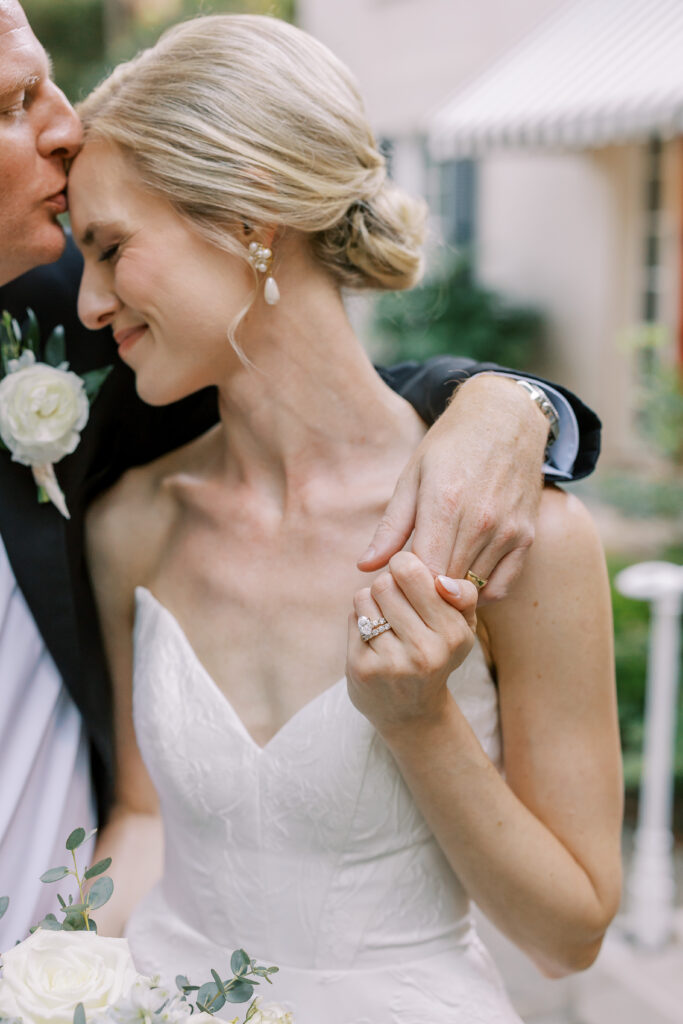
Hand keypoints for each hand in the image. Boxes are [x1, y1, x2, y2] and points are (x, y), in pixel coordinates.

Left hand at [346, 551, 477, 736]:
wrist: (413, 713)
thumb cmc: (438, 655)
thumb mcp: (463, 627)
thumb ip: (464, 595)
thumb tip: (442, 581)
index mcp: (453, 634)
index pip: (412, 572)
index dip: (405, 566)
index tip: (409, 579)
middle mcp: (425, 651)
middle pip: (384, 583)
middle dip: (387, 585)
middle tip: (397, 603)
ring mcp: (392, 663)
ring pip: (365, 597)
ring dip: (372, 602)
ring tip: (387, 621)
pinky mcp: (364, 670)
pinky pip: (354, 618)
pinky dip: (360, 621)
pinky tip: (374, 639)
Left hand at [357, 375, 547, 602]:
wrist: (506, 418)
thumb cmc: (450, 445)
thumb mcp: (412, 477)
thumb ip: (390, 527)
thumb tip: (364, 566)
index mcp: (445, 505)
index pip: (422, 572)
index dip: (404, 583)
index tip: (394, 579)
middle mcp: (481, 522)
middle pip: (445, 585)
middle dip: (423, 591)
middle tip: (409, 583)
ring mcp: (507, 532)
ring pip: (472, 588)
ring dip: (451, 591)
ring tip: (434, 578)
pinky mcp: (526, 538)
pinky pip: (502, 587)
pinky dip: (480, 591)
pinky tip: (462, 578)